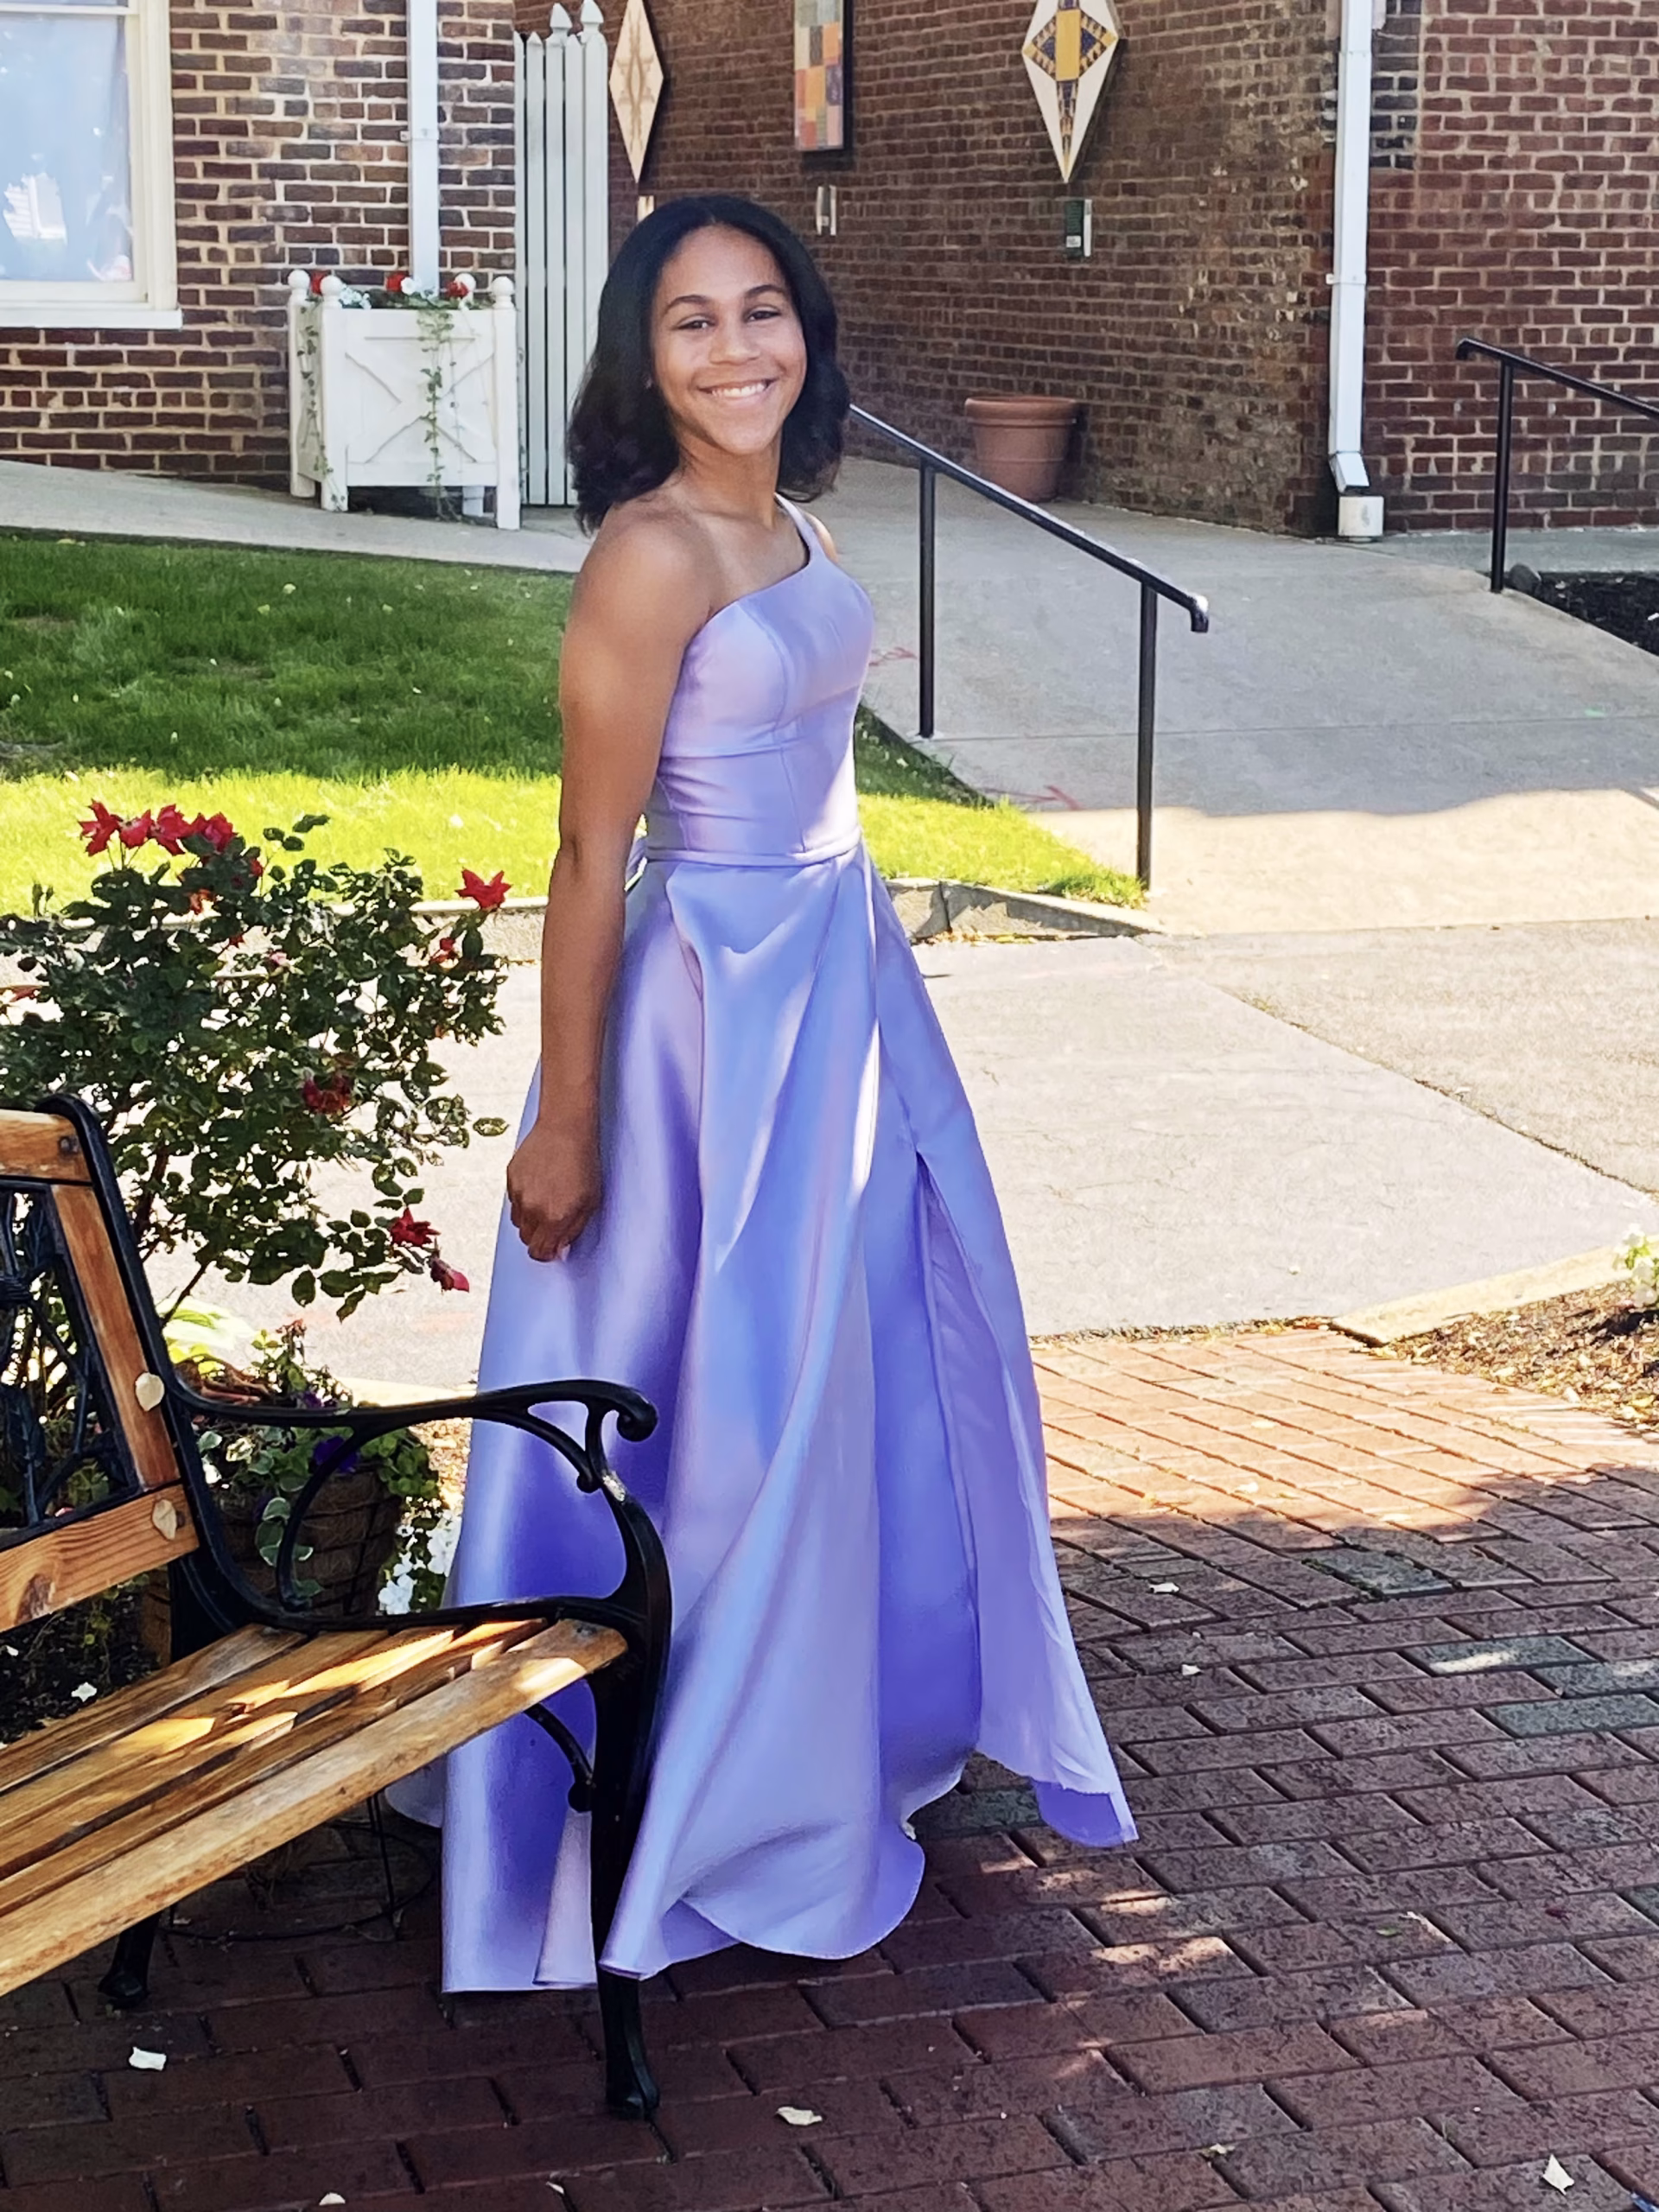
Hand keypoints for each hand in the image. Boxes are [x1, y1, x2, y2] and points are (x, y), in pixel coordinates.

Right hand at [507, 1117, 601, 1260]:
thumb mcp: (591, 1202)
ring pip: (518, 1220)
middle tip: (554, 1220)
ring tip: (548, 1198)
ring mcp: (518, 1192)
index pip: (538, 1252)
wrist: (565, 1128)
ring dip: (531, 1218)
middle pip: (527, 1239)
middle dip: (540, 1236)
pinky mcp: (510, 1177)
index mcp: (554, 1217)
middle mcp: (532, 1208)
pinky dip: (524, 1198)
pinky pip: (513, 1199)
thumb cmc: (584, 1163)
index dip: (546, 1253)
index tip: (554, 1248)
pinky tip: (540, 1183)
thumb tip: (559, 1252)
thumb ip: (573, 1231)